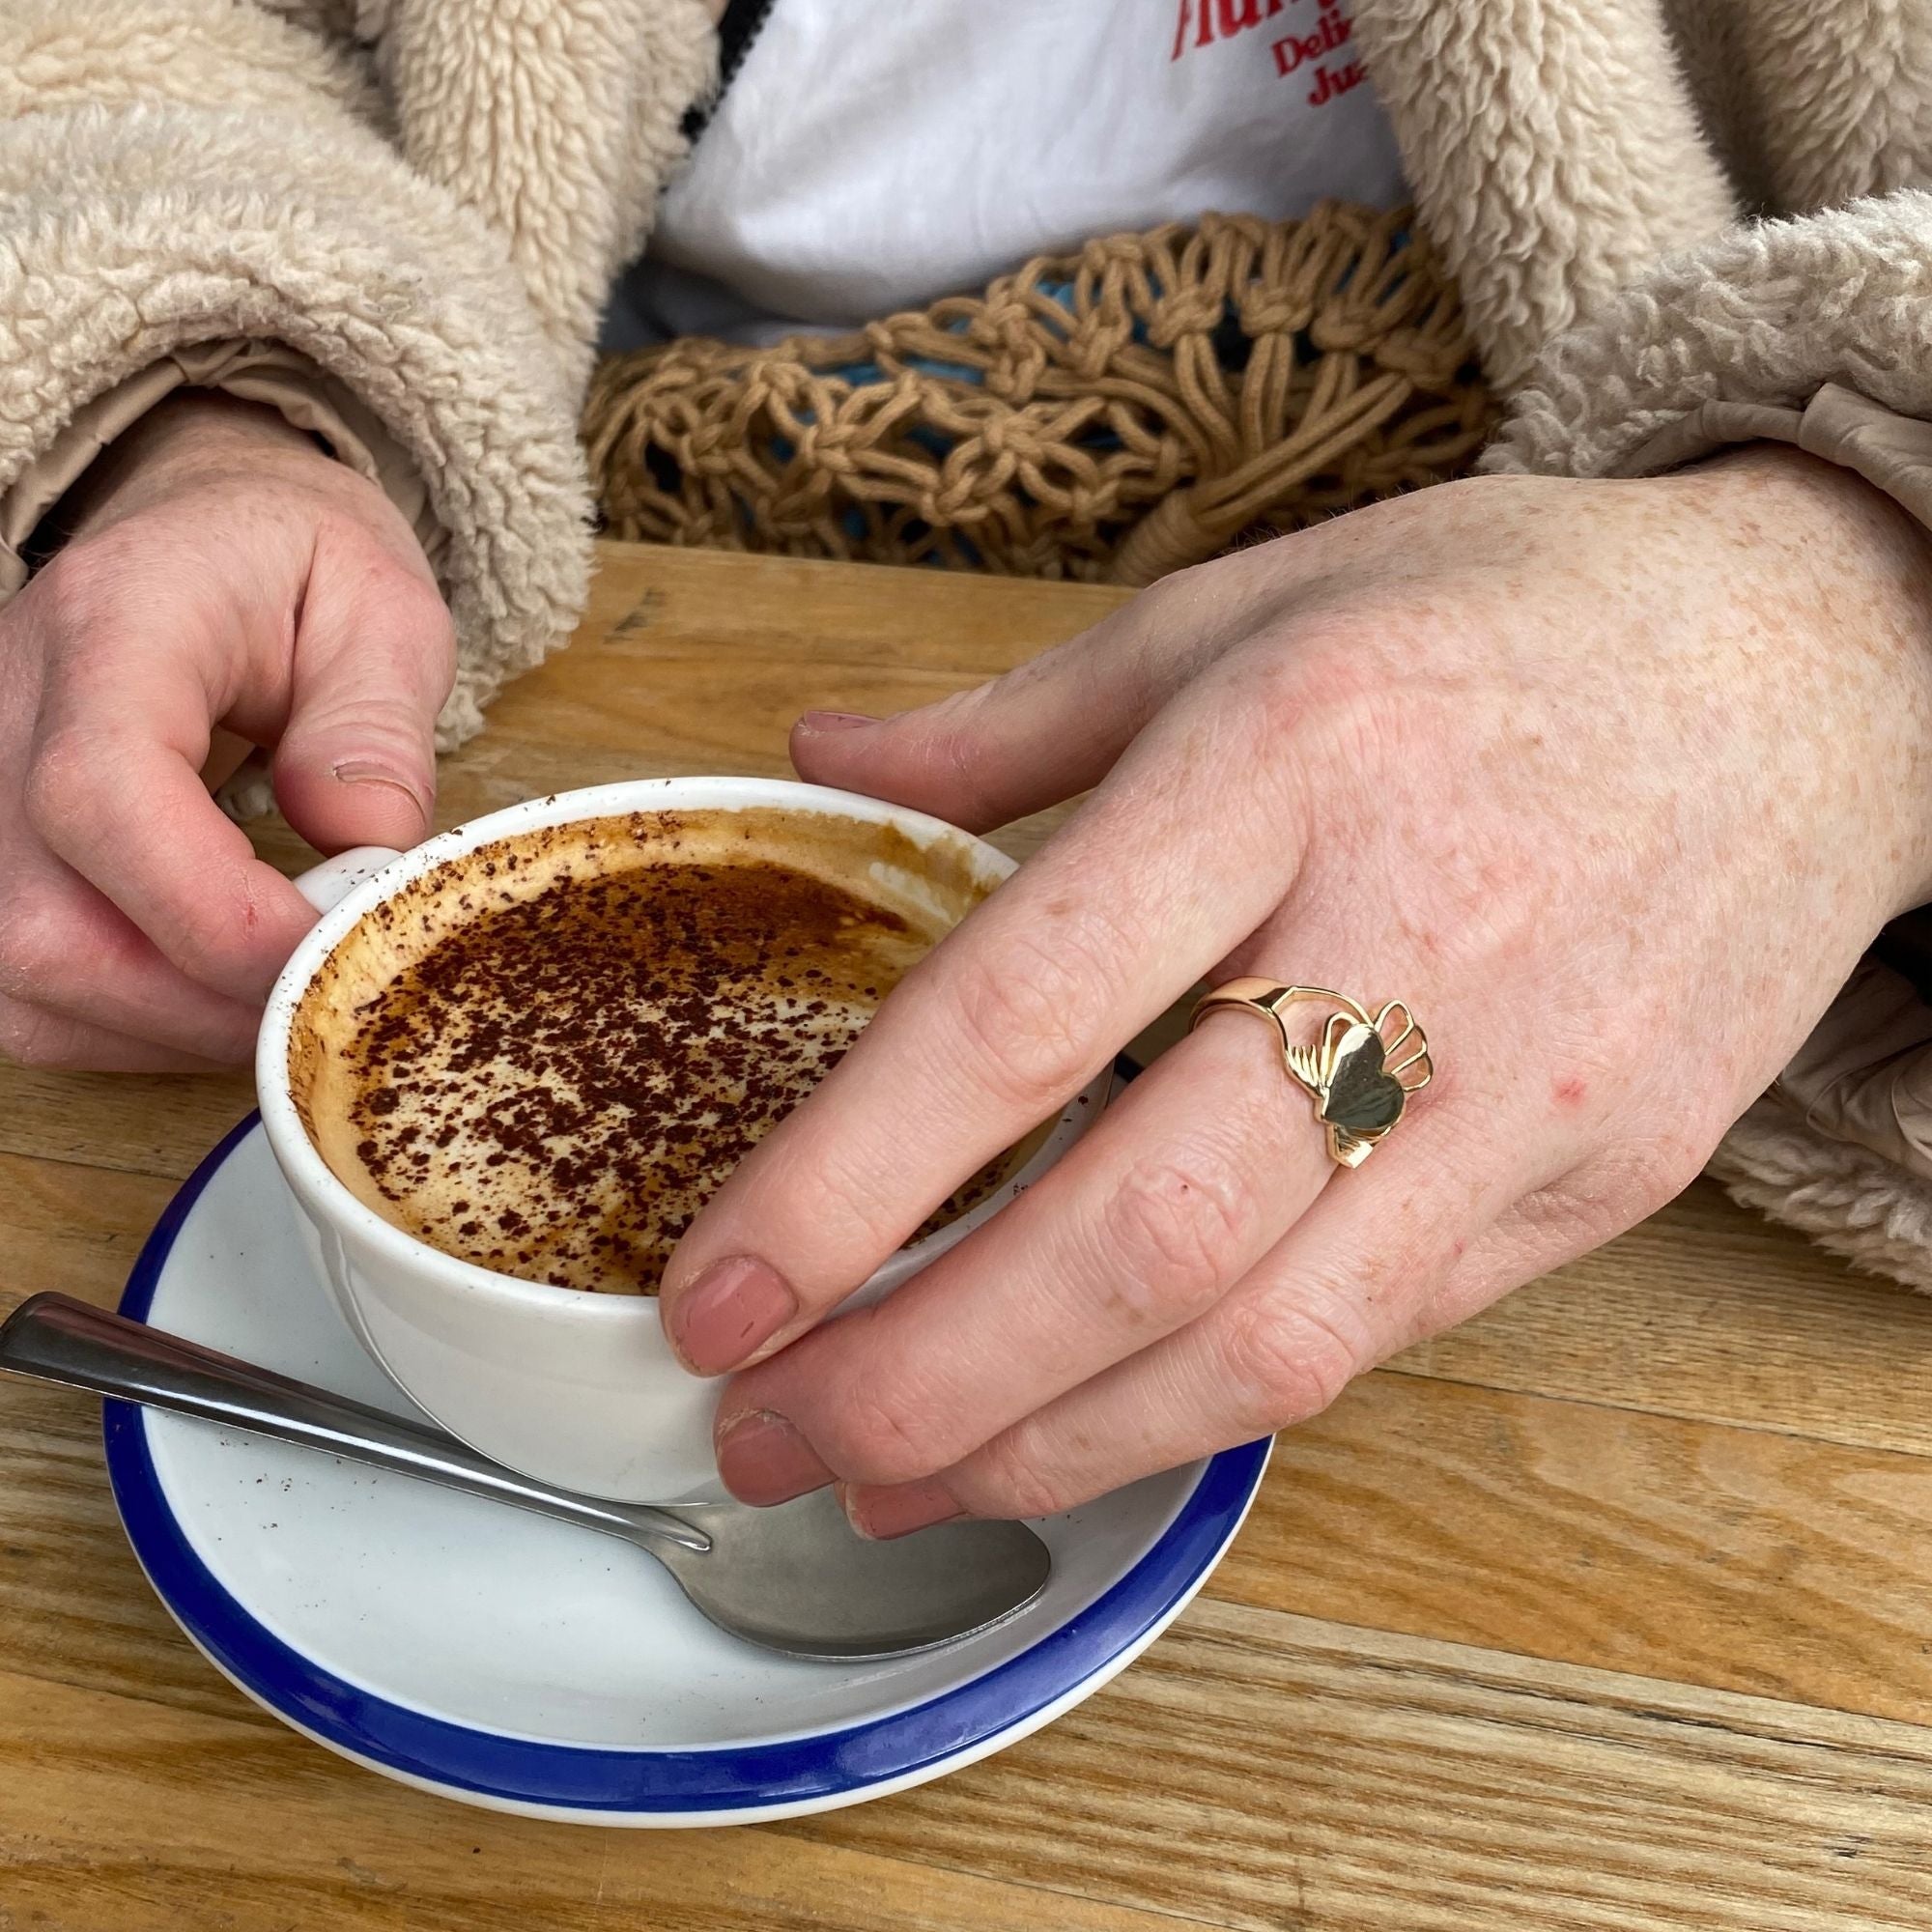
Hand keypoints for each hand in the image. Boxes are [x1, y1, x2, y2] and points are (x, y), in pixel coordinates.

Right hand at [0, 393, 452, 1069]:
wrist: (207, 539)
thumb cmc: (297, 571)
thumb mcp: (383, 610)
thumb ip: (377, 724)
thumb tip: (366, 842)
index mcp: (114, 626)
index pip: (102, 793)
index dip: (216, 913)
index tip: (331, 947)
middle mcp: (7, 709)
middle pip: (43, 922)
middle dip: (203, 1000)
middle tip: (328, 996)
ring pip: (20, 977)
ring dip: (169, 1026)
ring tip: (282, 998)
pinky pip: (21, 989)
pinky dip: (127, 1023)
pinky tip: (216, 994)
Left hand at [659, 446, 1931, 1533]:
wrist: (1813, 671)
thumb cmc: (1503, 621)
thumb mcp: (1243, 604)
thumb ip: (1012, 719)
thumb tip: (818, 762)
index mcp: (1283, 762)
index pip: (1021, 1014)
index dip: (844, 1183)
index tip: (716, 1289)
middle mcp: (1409, 939)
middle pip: (1137, 1231)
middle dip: (923, 1375)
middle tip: (770, 1430)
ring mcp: (1524, 1091)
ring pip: (1261, 1340)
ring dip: (1046, 1444)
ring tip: (889, 1475)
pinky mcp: (1595, 1185)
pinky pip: (1372, 1337)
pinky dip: (1198, 1407)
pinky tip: (1079, 1424)